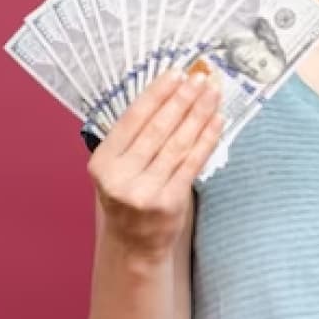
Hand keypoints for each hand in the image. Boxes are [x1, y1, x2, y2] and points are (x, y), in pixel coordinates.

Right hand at [86, 71, 223, 259]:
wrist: (134, 245)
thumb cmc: (129, 198)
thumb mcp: (118, 168)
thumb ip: (135, 137)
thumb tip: (170, 93)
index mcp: (102, 163)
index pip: (132, 119)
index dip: (156, 94)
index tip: (176, 73)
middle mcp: (120, 178)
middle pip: (158, 129)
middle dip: (183, 99)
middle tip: (201, 77)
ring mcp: (145, 192)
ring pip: (178, 143)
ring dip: (199, 114)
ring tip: (213, 93)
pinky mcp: (169, 202)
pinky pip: (192, 163)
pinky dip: (206, 139)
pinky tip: (216, 121)